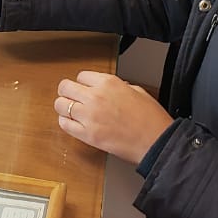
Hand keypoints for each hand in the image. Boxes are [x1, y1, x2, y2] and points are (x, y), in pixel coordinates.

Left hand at [56, 70, 172, 164]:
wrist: (156, 142)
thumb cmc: (151, 118)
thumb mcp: (137, 90)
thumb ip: (118, 86)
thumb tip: (108, 89)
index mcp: (109, 82)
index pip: (81, 76)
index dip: (83, 83)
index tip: (85, 88)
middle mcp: (95, 96)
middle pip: (65, 87)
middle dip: (68, 92)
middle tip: (72, 97)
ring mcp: (89, 116)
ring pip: (60, 105)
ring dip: (64, 107)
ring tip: (71, 111)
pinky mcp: (88, 135)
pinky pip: (64, 124)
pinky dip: (65, 122)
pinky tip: (73, 123)